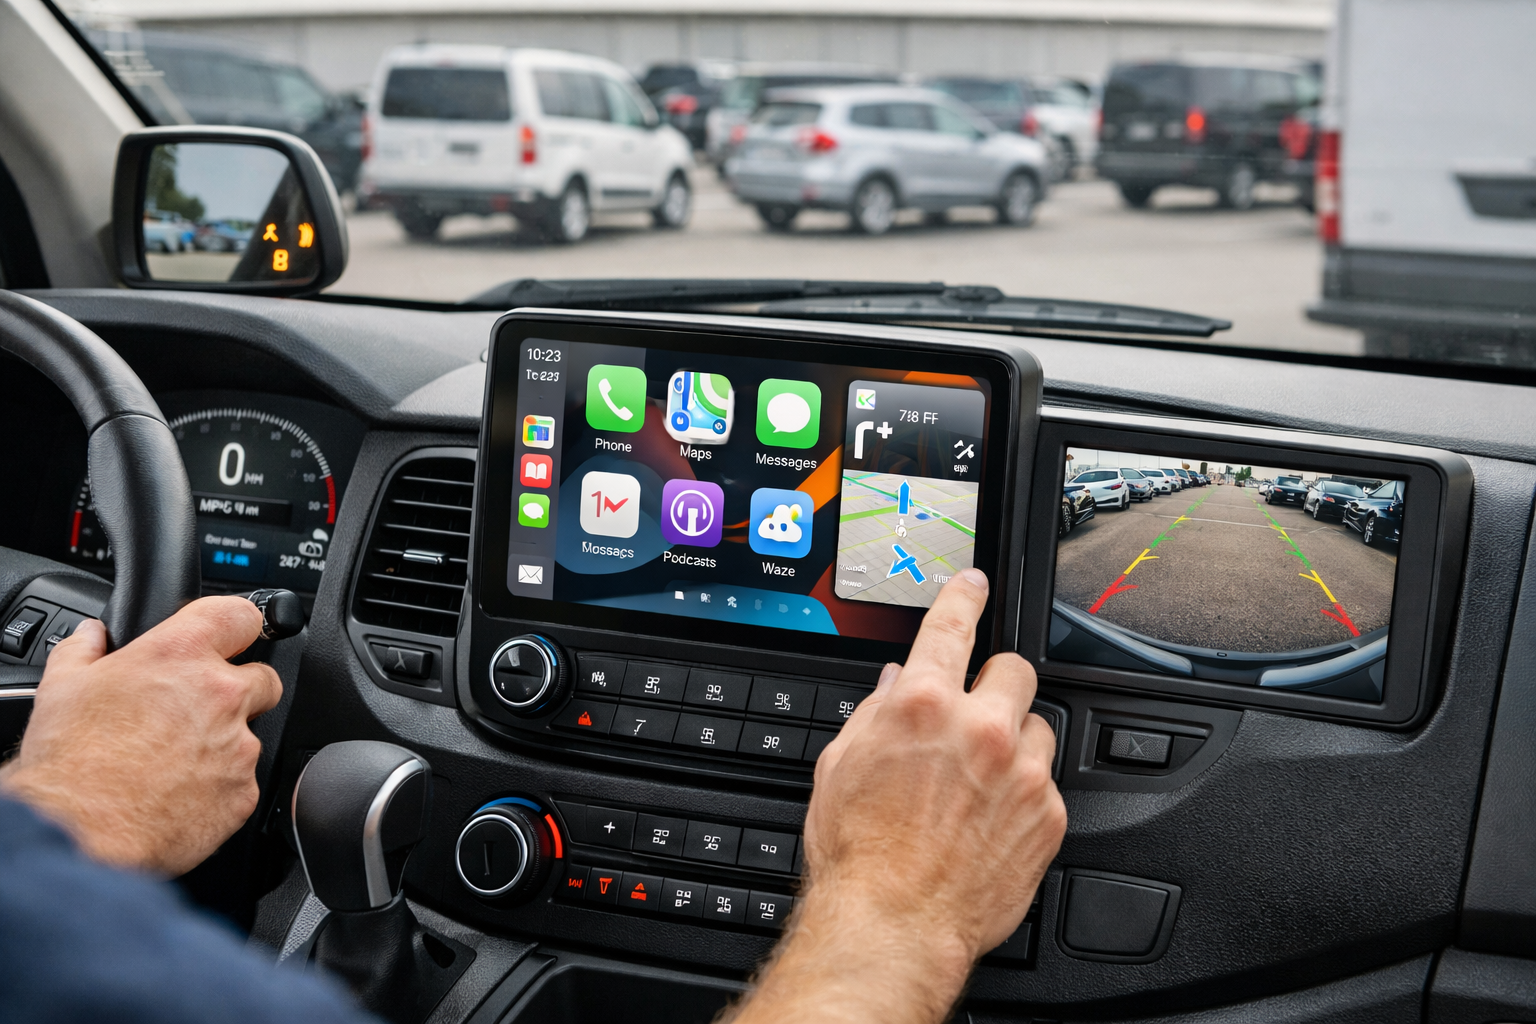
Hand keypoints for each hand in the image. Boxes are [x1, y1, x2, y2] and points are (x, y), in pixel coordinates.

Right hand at [0, 596, 280, 875]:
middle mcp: (221, 695)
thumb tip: (93, 635)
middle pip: (262, 677)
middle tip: (196, 712)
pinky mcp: (243, 793)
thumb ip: (85, 650)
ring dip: (224, 745)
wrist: (78, 833)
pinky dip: (219, 788)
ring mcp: (239, 746)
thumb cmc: (68, 763)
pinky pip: (242, 783)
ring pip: (251, 735)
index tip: (229, 638)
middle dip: (238, 691)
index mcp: (180, 656)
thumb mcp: (61, 687)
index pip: (240, 615)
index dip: (236, 626)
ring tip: (173, 764)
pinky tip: (180, 795)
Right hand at [728, 569, 1065, 1023]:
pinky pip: (1047, 783)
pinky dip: (1024, 793)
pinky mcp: (1047, 815)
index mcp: (922, 705)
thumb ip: (875, 713)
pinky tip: (992, 818)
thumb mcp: (842, 765)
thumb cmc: (859, 853)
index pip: (952, 624)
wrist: (895, 923)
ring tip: (983, 777)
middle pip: (1014, 669)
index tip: (974, 586)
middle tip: (978, 710)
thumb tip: (898, 685)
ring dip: (1015, 740)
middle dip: (997, 682)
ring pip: (1038, 726)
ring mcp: (1020, 772)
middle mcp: (980, 729)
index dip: (964, 596)